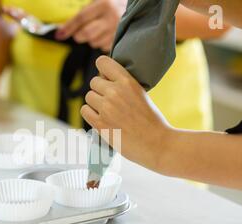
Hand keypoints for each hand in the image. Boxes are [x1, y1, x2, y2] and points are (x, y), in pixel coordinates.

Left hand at [55, 0, 125, 51]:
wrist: (139, 11)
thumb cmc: (114, 6)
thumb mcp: (101, 2)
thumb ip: (85, 12)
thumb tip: (63, 28)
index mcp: (105, 4)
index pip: (81, 18)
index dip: (68, 27)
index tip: (59, 35)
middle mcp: (112, 17)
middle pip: (86, 34)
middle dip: (80, 35)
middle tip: (80, 33)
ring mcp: (118, 31)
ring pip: (94, 42)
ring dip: (92, 39)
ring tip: (99, 31)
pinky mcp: (121, 41)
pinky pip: (103, 47)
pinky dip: (101, 43)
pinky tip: (106, 35)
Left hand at [81, 56, 173, 172]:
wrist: (157, 143)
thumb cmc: (151, 120)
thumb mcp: (141, 93)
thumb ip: (123, 86)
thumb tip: (104, 80)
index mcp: (127, 81)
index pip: (102, 62)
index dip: (102, 70)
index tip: (106, 76)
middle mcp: (114, 92)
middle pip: (94, 82)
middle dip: (100, 90)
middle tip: (111, 100)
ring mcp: (106, 108)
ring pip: (89, 96)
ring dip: (95, 103)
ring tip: (108, 111)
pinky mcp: (100, 124)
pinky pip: (85, 110)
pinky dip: (91, 114)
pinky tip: (101, 118)